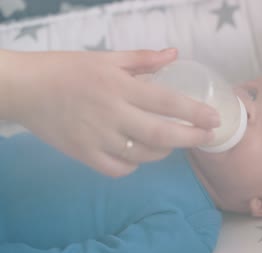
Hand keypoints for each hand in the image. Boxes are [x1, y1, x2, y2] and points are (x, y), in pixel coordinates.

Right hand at [1, 49, 219, 176]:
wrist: (27, 89)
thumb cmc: (69, 69)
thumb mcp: (108, 58)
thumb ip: (144, 59)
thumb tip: (175, 54)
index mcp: (120, 87)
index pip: (167, 103)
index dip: (195, 113)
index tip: (215, 119)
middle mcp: (113, 114)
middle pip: (161, 135)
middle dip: (191, 138)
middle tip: (207, 137)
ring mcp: (98, 138)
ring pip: (143, 155)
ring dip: (164, 151)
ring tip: (171, 142)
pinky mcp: (84, 155)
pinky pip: (119, 169)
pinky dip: (134, 165)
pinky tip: (138, 155)